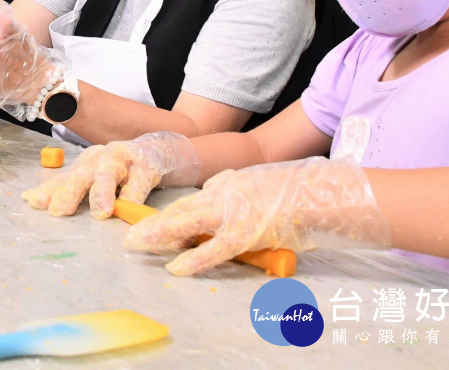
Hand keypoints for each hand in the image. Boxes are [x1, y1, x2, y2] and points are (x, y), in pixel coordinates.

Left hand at [21, 132, 200, 218]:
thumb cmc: (127, 169)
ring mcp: (125, 159)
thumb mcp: (99, 177)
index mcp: (88, 163)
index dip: (49, 190)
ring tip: (100, 213)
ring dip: (103, 192)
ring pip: (109, 173)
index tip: (33, 202)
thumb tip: (32, 200)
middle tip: (58, 211)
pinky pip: (140, 181)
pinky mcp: (148, 165)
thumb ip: (72, 189)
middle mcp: (102, 158)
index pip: (65, 178)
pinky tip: (130, 208)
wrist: (165, 150)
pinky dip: (135, 196)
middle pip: (83, 174)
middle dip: (69, 192)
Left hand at [124, 157, 390, 275]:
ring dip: (160, 235)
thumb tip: (212, 194)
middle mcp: (223, 194)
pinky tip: (175, 267)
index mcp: (226, 184)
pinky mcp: (246, 233)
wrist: (318, 191)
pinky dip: (193, 258)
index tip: (147, 223)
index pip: (189, 201)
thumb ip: (231, 187)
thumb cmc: (292, 189)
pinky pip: (214, 249)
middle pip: (180, 210)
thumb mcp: (254, 180)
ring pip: (187, 223)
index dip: (167, 214)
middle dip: (152, 223)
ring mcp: (233, 212)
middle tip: (130, 235)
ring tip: (137, 245)